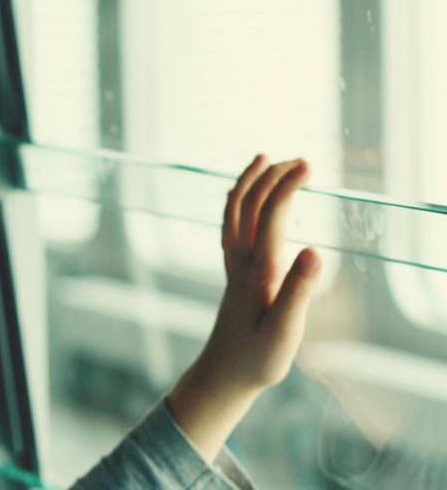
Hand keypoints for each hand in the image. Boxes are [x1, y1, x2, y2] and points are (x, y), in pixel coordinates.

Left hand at [168, 155, 322, 461]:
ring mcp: (233, 267)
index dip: (287, 186)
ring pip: (234, 213)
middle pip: (250, 206)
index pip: (271, 215)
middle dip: (272, 177)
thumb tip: (313, 250)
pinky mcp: (232, 276)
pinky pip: (230, 228)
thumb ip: (298, 291)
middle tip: (300, 159)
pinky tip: (242, 201)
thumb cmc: (256, 359)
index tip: (308, 164)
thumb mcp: (284, 330)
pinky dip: (236, 205)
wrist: (222, 376)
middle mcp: (240, 262)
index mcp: (257, 270)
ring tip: (263, 159)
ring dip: (249, 182)